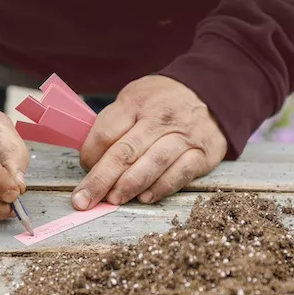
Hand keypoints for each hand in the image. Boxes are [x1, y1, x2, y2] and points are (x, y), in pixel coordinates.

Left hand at [72, 75, 226, 209]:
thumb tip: (90, 159)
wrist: (210, 93)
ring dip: (129, 186)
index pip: (106, 132)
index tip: (84, 168)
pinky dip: (160, 188)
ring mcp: (184, 136)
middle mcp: (160, 118)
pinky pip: (179, 174)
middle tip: (83, 200)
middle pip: (125, 152)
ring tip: (112, 200)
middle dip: (101, 180)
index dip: (90, 154)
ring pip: (152, 164)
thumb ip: (113, 124)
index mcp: (136, 102)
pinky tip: (144, 198)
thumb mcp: (134, 97)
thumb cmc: (162, 101)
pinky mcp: (203, 154)